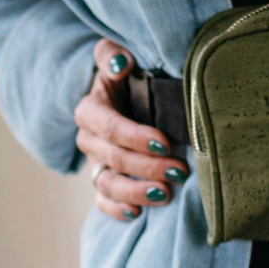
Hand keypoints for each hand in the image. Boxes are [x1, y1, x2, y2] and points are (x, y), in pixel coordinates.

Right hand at [75, 38, 189, 221]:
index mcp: (91, 109)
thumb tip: (122, 63)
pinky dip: (118, 210)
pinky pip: (103, 202)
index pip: (109, 126)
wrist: (123, 98)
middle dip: (146, 166)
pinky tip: (139, 213)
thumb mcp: (118, 59)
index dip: (135, 136)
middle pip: (112, 158)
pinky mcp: (102, 183)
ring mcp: (95, 164)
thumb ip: (112, 54)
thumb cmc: (126, 77)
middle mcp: (89, 139)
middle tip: (179, 171)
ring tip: (165, 195)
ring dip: (136, 192)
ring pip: (107, 185)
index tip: (165, 141)